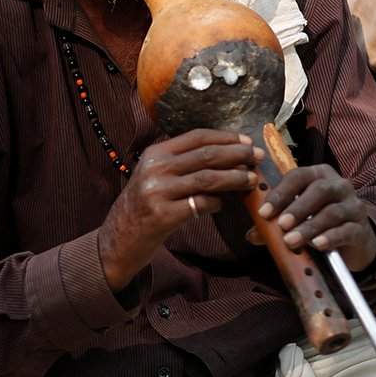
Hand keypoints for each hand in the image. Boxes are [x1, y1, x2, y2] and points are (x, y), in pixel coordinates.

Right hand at [97, 130, 259, 288]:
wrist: (117, 239)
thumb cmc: (144, 206)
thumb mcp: (155, 177)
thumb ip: (182, 164)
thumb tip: (227, 155)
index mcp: (155, 153)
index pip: (197, 137)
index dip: (225, 137)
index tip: (247, 142)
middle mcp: (155, 168)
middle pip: (206, 155)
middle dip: (237, 155)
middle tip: (258, 158)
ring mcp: (158, 192)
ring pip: (207, 178)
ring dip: (234, 178)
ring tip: (251, 180)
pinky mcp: (162, 215)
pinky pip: (200, 205)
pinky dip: (217, 203)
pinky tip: (223, 204)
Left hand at [257, 164, 375, 273]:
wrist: (354, 239)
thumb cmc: (320, 221)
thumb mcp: (298, 218)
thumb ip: (275, 224)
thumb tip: (253, 234)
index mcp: (319, 175)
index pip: (298, 176)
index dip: (281, 192)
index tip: (264, 212)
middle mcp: (339, 185)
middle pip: (319, 190)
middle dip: (297, 208)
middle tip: (281, 225)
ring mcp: (353, 205)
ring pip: (332, 212)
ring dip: (310, 226)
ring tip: (292, 241)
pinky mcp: (360, 228)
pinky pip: (346, 230)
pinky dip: (330, 237)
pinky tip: (317, 245)